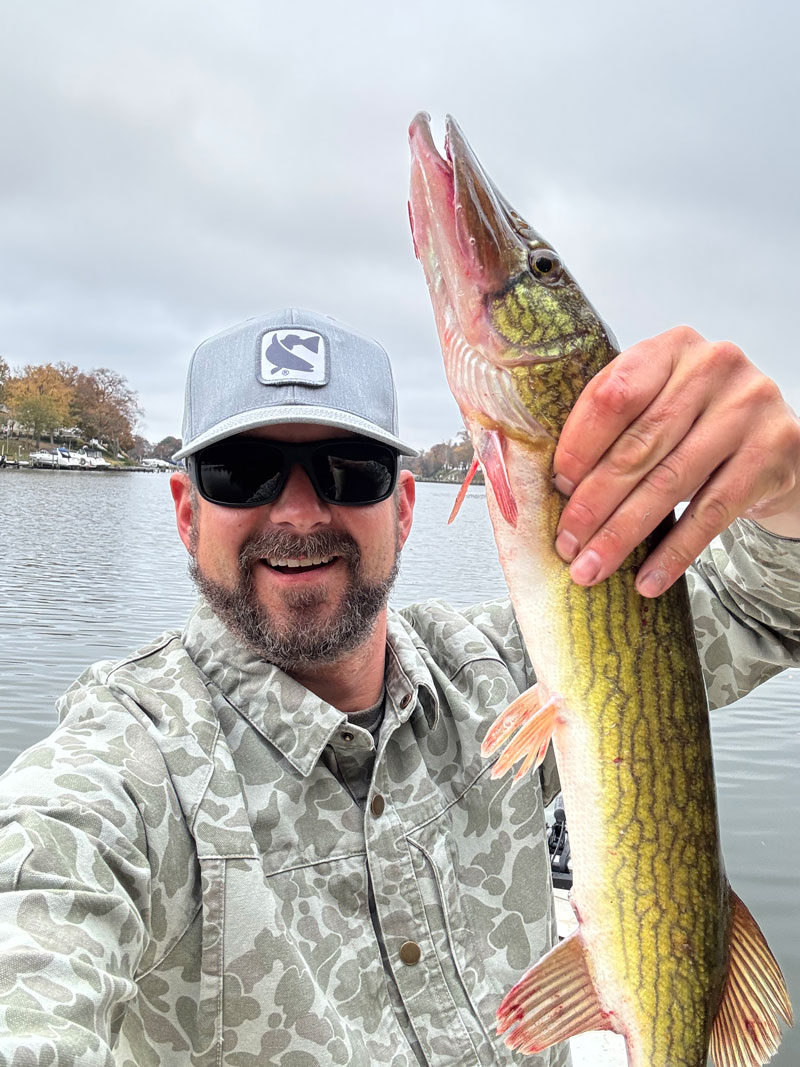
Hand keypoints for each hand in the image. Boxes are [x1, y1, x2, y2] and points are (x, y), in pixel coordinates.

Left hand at [552, 326, 799, 596]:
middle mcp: (714, 367)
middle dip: (593, 503)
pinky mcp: (772, 454)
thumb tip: (553, 485)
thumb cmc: (695, 421)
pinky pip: (711, 514)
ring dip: (623, 534)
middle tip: (565, 544)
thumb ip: (613, 424)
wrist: (773, 438)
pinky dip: (675, 553)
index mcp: (671, 347)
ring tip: (591, 568)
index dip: (579, 445)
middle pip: (638, 446)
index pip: (613, 396)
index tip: (554, 487)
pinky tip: (647, 580)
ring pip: (669, 483)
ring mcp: (748, 409)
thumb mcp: (657, 403)